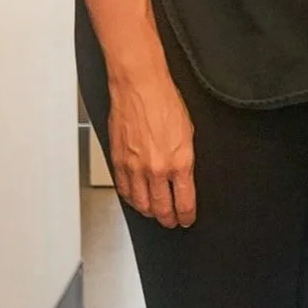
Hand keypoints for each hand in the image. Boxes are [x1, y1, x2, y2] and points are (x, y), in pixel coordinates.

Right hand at [107, 72, 196, 228]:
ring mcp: (136, 167)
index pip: (185, 202)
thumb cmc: (165, 101)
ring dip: (150, 212)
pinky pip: (124, 191)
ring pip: (141, 204)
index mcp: (180, 161)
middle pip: (162, 209)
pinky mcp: (119, 162)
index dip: (186, 216)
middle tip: (171, 221)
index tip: (187, 219)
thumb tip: (185, 177)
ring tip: (155, 212)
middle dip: (168, 219)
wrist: (140, 86)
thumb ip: (185, 158)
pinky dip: (131, 199)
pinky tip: (136, 199)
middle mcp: (157, 169)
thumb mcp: (188, 132)